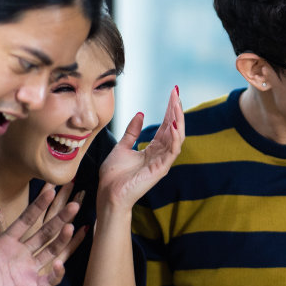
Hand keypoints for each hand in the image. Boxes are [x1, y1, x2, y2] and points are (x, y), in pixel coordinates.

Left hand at [0, 183, 85, 285]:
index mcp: (4, 243)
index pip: (26, 220)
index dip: (38, 206)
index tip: (50, 189)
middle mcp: (19, 254)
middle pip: (44, 233)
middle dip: (59, 219)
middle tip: (74, 205)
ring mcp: (26, 272)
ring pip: (51, 251)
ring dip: (62, 240)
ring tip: (73, 226)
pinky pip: (48, 279)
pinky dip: (56, 272)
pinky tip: (59, 263)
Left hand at [99, 85, 185, 211]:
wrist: (108, 194)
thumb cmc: (114, 176)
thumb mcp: (122, 147)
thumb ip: (132, 132)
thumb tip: (140, 114)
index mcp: (153, 149)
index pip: (166, 125)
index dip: (169, 109)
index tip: (172, 92)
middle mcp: (161, 154)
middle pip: (173, 128)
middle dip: (175, 109)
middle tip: (176, 92)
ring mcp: (162, 162)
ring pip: (177, 137)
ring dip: (177, 119)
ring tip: (176, 104)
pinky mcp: (161, 169)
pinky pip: (172, 151)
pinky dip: (174, 137)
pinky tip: (172, 124)